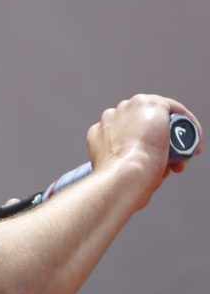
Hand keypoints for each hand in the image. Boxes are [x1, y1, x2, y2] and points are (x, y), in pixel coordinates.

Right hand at [86, 94, 201, 208]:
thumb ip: (121, 171)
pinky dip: (188, 123)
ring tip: (183, 157)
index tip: (155, 163)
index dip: (142, 147)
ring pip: (158, 117)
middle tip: (172, 162)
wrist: (125, 174)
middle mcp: (112, 116)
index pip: (125, 134)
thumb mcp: (114, 176)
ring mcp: (131, 107)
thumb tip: (137, 189)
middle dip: (158, 140)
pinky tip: (194, 141)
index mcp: (99, 132)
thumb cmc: (118, 182)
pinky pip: (175, 109)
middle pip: (141, 124)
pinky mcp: (152, 103)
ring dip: (174, 134)